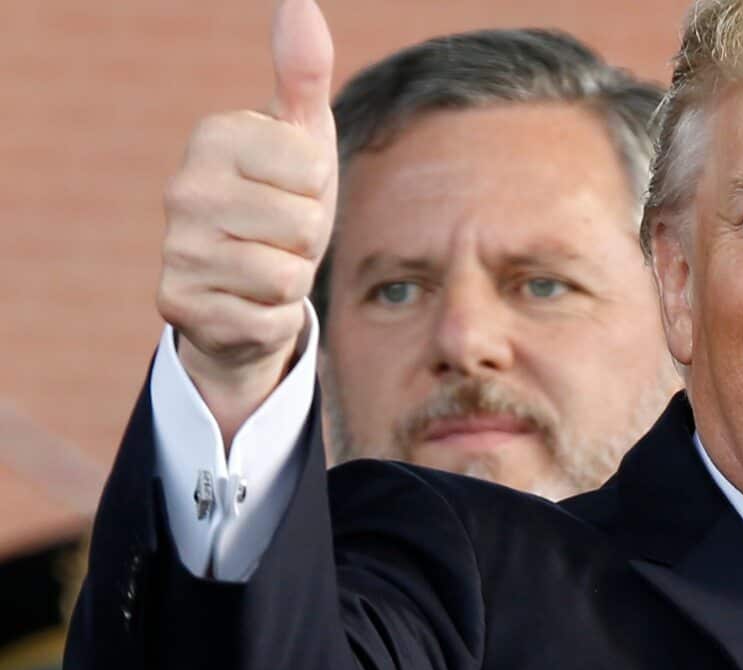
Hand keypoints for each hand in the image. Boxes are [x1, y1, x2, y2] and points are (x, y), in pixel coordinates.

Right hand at [157, 0, 336, 444]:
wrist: (250, 286)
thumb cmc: (283, 198)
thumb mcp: (303, 137)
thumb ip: (303, 73)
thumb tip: (299, 2)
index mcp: (213, 137)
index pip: (313, 169)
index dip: (317, 188)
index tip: (291, 189)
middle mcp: (181, 190)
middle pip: (303, 224)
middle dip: (307, 239)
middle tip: (280, 235)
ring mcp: (176, 250)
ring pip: (286, 274)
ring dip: (292, 279)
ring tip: (266, 265)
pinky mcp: (179, 306)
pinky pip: (269, 317)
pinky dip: (274, 316)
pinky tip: (248, 301)